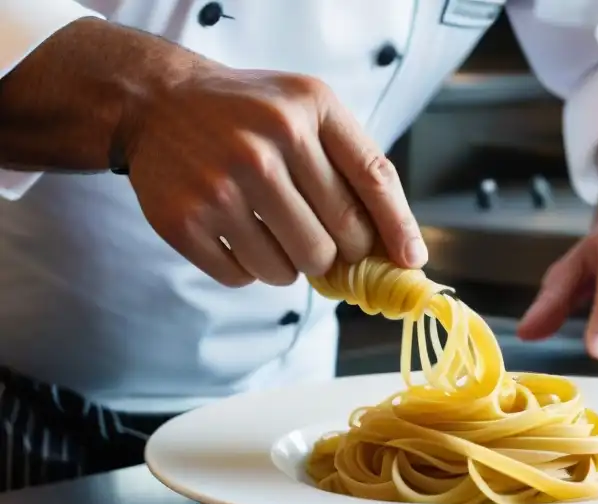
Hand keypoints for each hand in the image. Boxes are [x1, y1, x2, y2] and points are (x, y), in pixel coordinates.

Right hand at [120, 64, 424, 286]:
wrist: (158, 102)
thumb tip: (402, 251)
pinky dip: (248, 269)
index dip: (398, 229)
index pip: (374, 181)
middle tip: (319, 238)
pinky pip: (243, 278)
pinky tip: (236, 233)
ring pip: (292, 270)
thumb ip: (358, 167)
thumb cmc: (252, 116)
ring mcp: (223, 182)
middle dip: (337, 253)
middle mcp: (268, 141)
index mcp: (310, 108)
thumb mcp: (310, 112)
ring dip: (291, 265)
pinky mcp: (184, 219)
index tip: (411, 261)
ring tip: (271, 229)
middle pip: (337, 241)